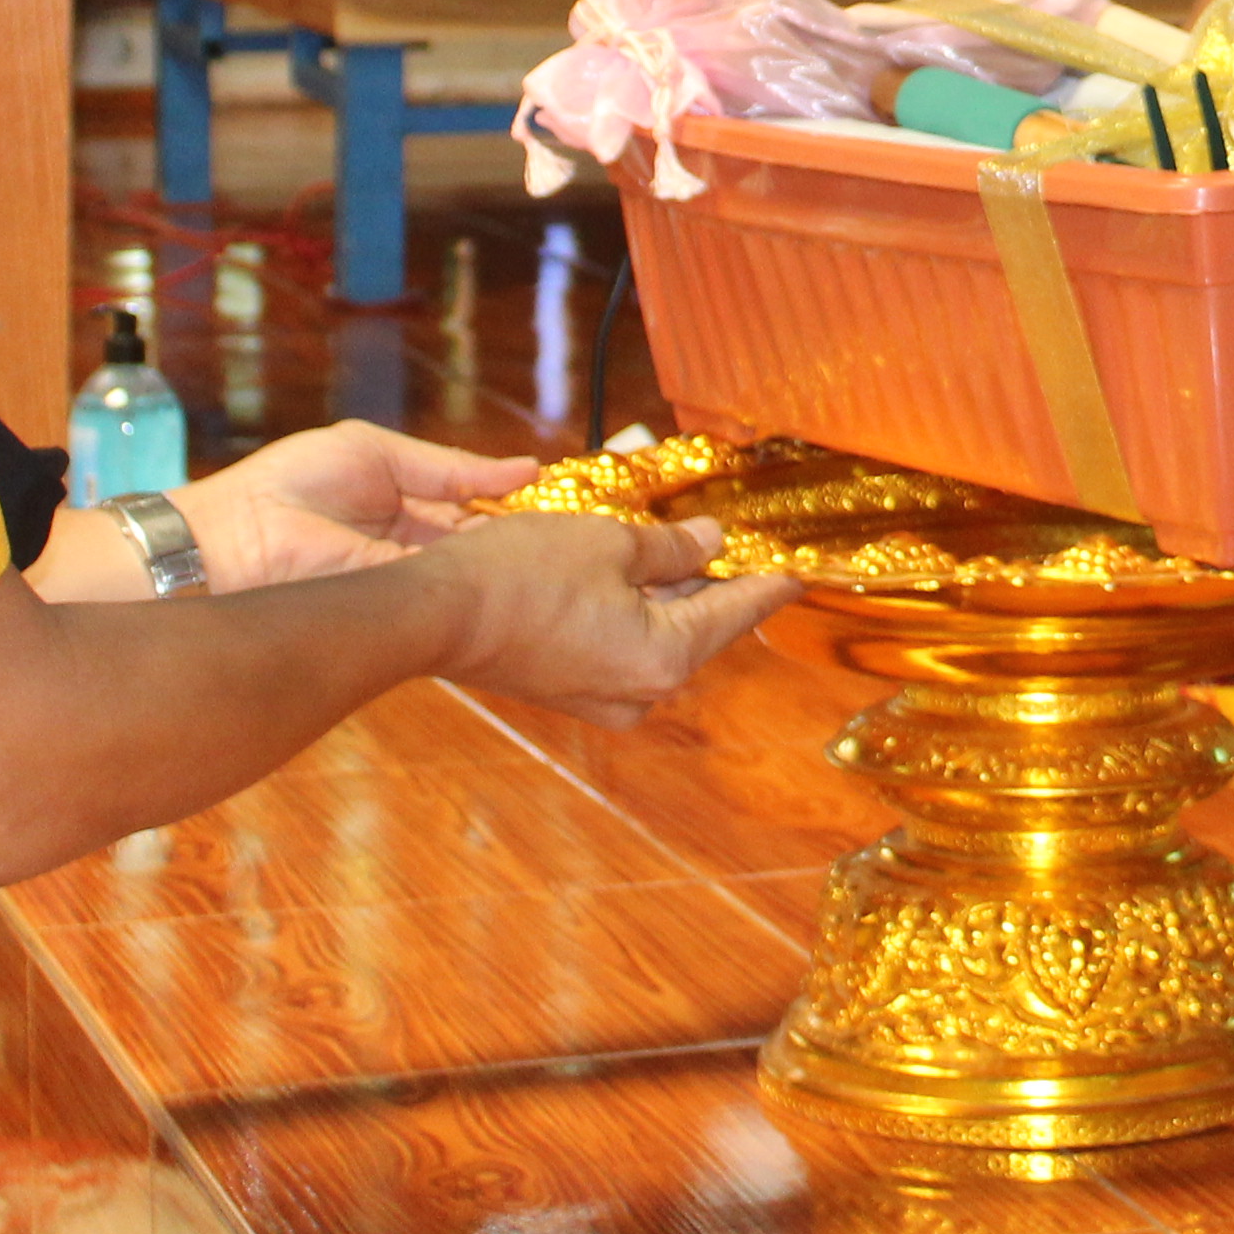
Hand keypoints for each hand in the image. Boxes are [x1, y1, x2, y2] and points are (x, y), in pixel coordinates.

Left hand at [170, 420, 531, 591]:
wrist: (234, 531)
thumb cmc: (289, 483)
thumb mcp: (378, 452)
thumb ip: (451, 466)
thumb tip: (526, 471)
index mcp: (405, 505)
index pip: (473, 508)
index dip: (511, 502)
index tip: (556, 496)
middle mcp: (409, 546)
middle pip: (479, 542)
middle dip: (517, 533)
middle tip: (569, 526)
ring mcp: (404, 577)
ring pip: (469, 567)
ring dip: (503, 553)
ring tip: (554, 538)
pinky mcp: (394, 600)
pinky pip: (445, 586)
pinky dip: (477, 572)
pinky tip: (512, 556)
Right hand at [419, 510, 797, 727]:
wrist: (434, 618)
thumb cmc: (520, 577)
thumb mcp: (610, 543)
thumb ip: (671, 547)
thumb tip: (711, 543)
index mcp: (666, 658)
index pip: (738, 612)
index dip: (771, 581)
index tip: (800, 570)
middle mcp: (642, 691)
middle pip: (700, 626)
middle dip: (712, 578)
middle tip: (732, 536)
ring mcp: (603, 697)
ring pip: (659, 634)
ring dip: (669, 590)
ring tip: (680, 541)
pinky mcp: (570, 689)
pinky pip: (622, 644)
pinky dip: (632, 608)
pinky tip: (630, 569)